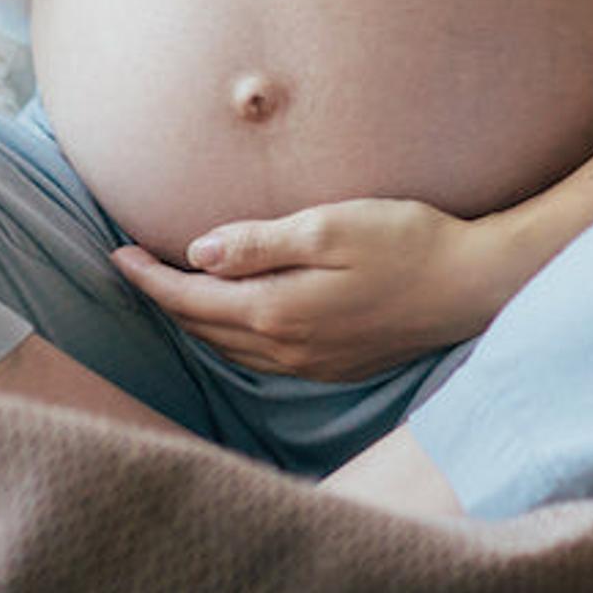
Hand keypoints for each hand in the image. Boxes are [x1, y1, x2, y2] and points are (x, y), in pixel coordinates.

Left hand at [109, 198, 538, 379]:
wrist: (476, 286)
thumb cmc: (409, 243)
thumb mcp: (331, 226)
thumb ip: (261, 242)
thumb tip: (199, 252)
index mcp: (278, 312)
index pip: (191, 298)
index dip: (149, 278)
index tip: (116, 254)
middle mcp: (287, 349)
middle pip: (203, 328)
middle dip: (163, 300)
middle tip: (132, 268)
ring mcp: (313, 364)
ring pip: (230, 348)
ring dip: (195, 322)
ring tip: (171, 292)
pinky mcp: (335, 366)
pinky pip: (262, 357)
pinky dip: (232, 336)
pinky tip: (232, 319)